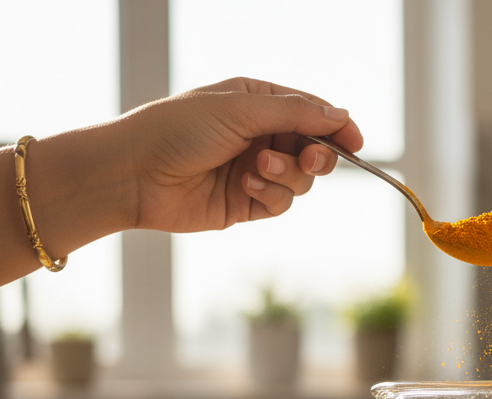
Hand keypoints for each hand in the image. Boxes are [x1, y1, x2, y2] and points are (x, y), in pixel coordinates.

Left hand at [118, 77, 363, 232]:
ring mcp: (255, 170)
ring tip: (256, 166)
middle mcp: (260, 135)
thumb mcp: (241, 109)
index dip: (338, 128)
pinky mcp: (247, 203)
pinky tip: (245, 183)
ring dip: (287, 174)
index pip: (313, 113)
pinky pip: (281, 202)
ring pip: (302, 179)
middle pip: (315, 149)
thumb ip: (296, 113)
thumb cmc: (178, 129)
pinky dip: (271, 193)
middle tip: (311, 159)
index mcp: (258, 102)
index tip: (355, 142)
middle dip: (317, 155)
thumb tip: (342, 116)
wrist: (135, 174)